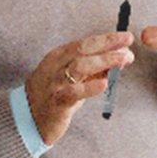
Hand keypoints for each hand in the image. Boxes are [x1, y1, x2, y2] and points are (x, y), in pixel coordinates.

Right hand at [25, 26, 134, 144]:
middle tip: (128, 44)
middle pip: (83, 50)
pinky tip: (104, 84)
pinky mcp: (56, 102)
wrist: (28, 120)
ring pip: (79, 67)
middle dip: (107, 44)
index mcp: (58, 57)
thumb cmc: (54, 96)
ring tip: (122, 60)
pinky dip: (89, 88)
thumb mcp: (72, 78)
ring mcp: (55, 84)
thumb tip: (119, 58)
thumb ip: (93, 69)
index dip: (106, 39)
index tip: (126, 37)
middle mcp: (55, 67)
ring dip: (103, 61)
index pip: (85, 43)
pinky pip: (73, 93)